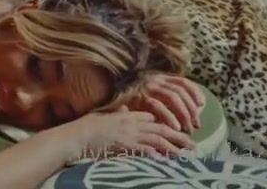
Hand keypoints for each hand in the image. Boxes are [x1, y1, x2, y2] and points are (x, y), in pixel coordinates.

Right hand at [58, 107, 193, 162]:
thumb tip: (127, 107)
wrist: (73, 136)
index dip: (167, 124)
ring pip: (157, 139)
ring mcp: (128, 135)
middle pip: (160, 128)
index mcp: (126, 115)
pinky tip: (166, 160)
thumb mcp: (102, 116)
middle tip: (193, 144)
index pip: (152, 117)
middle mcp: (130, 123)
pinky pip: (145, 150)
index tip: (178, 131)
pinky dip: (156, 154)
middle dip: (178, 136)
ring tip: (186, 154)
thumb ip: (117, 112)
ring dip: (173, 146)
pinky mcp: (124, 146)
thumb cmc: (84, 128)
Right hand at [122, 73, 204, 132]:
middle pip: (180, 91)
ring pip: (173, 97)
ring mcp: (146, 87)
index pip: (183, 81)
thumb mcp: (146, 94)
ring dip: (183, 114)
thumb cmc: (126, 99)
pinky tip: (174, 126)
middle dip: (191, 109)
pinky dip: (169, 116)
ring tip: (186, 129)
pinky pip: (158, 106)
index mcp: (158, 77)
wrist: (105, 95)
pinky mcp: (138, 97)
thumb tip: (185, 108)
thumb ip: (162, 97)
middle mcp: (153, 79)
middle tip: (195, 125)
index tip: (202, 106)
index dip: (195, 93)